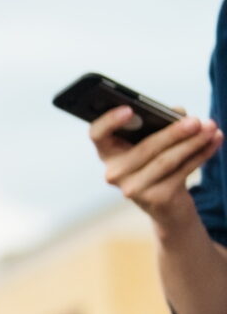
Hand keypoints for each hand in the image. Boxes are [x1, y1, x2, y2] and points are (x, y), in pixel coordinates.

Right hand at [93, 106, 220, 231]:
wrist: (167, 204)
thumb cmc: (157, 164)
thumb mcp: (154, 142)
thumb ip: (161, 123)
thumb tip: (178, 113)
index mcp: (108, 152)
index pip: (98, 134)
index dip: (109, 121)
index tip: (130, 109)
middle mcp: (114, 172)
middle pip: (144, 148)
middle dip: (174, 133)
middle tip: (196, 121)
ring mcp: (132, 188)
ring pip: (166, 160)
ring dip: (193, 142)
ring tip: (211, 128)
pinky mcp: (155, 198)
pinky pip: (182, 172)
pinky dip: (201, 154)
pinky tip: (215, 141)